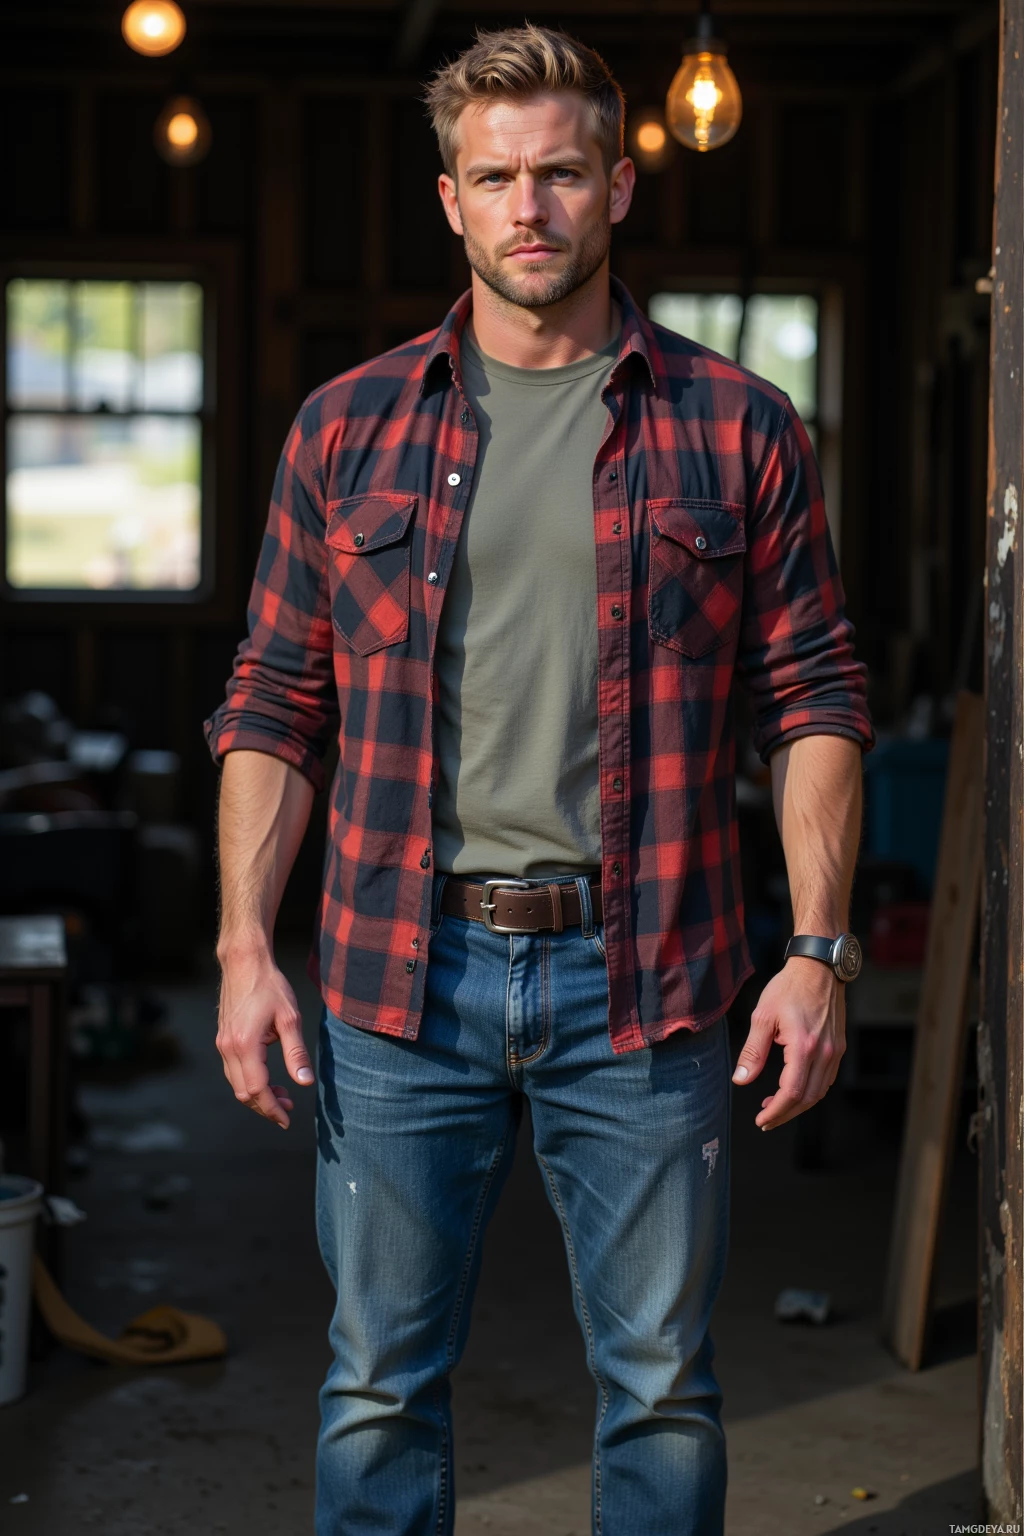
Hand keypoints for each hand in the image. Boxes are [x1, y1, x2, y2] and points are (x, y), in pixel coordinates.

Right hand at [216, 948, 314, 1128]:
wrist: (244, 963)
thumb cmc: (270, 986)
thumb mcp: (290, 1018)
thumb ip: (296, 1053)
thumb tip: (304, 1083)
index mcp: (245, 1045)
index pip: (258, 1089)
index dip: (273, 1108)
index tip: (288, 1119)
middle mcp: (228, 1048)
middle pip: (244, 1093)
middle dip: (266, 1106)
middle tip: (290, 1108)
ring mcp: (223, 1044)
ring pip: (237, 1084)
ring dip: (258, 1096)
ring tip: (283, 1095)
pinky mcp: (223, 1039)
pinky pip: (234, 1071)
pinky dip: (250, 1082)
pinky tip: (269, 1078)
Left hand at [732, 957, 844, 1129]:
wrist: (818, 968)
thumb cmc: (789, 988)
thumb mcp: (763, 1017)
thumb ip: (752, 1052)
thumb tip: (741, 1079)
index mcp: (804, 1047)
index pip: (792, 1093)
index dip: (776, 1112)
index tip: (761, 1120)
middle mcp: (824, 1053)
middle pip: (808, 1099)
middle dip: (785, 1114)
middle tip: (766, 1120)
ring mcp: (834, 1051)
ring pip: (819, 1092)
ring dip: (798, 1105)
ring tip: (775, 1106)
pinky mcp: (837, 1047)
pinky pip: (826, 1079)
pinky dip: (810, 1091)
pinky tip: (794, 1088)